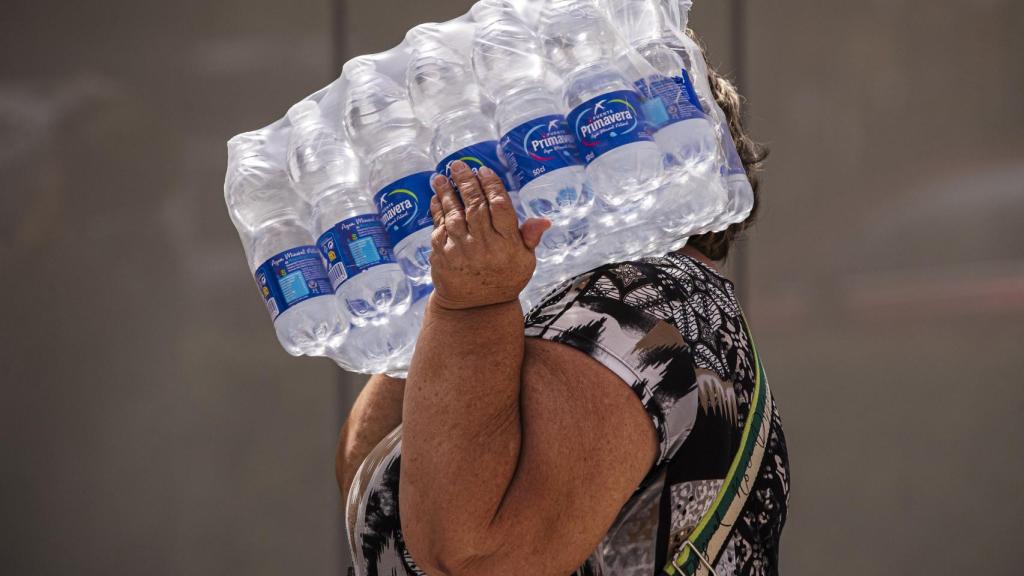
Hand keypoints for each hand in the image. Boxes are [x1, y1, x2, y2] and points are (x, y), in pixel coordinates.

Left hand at [428, 160, 549, 310]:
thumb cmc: (504, 279)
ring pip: (454, 214)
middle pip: (475, 205)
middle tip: (459, 165)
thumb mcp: (525, 262)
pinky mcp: (443, 256)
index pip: (500, 206)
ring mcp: (462, 250)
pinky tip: (436, 198)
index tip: (484, 171)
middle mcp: (485, 245)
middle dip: (466, 182)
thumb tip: (543, 220)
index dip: (491, 185)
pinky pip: (439, 227)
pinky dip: (437, 211)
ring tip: (441, 176)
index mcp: (508, 244)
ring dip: (446, 193)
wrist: (476, 308)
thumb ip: (529, 238)